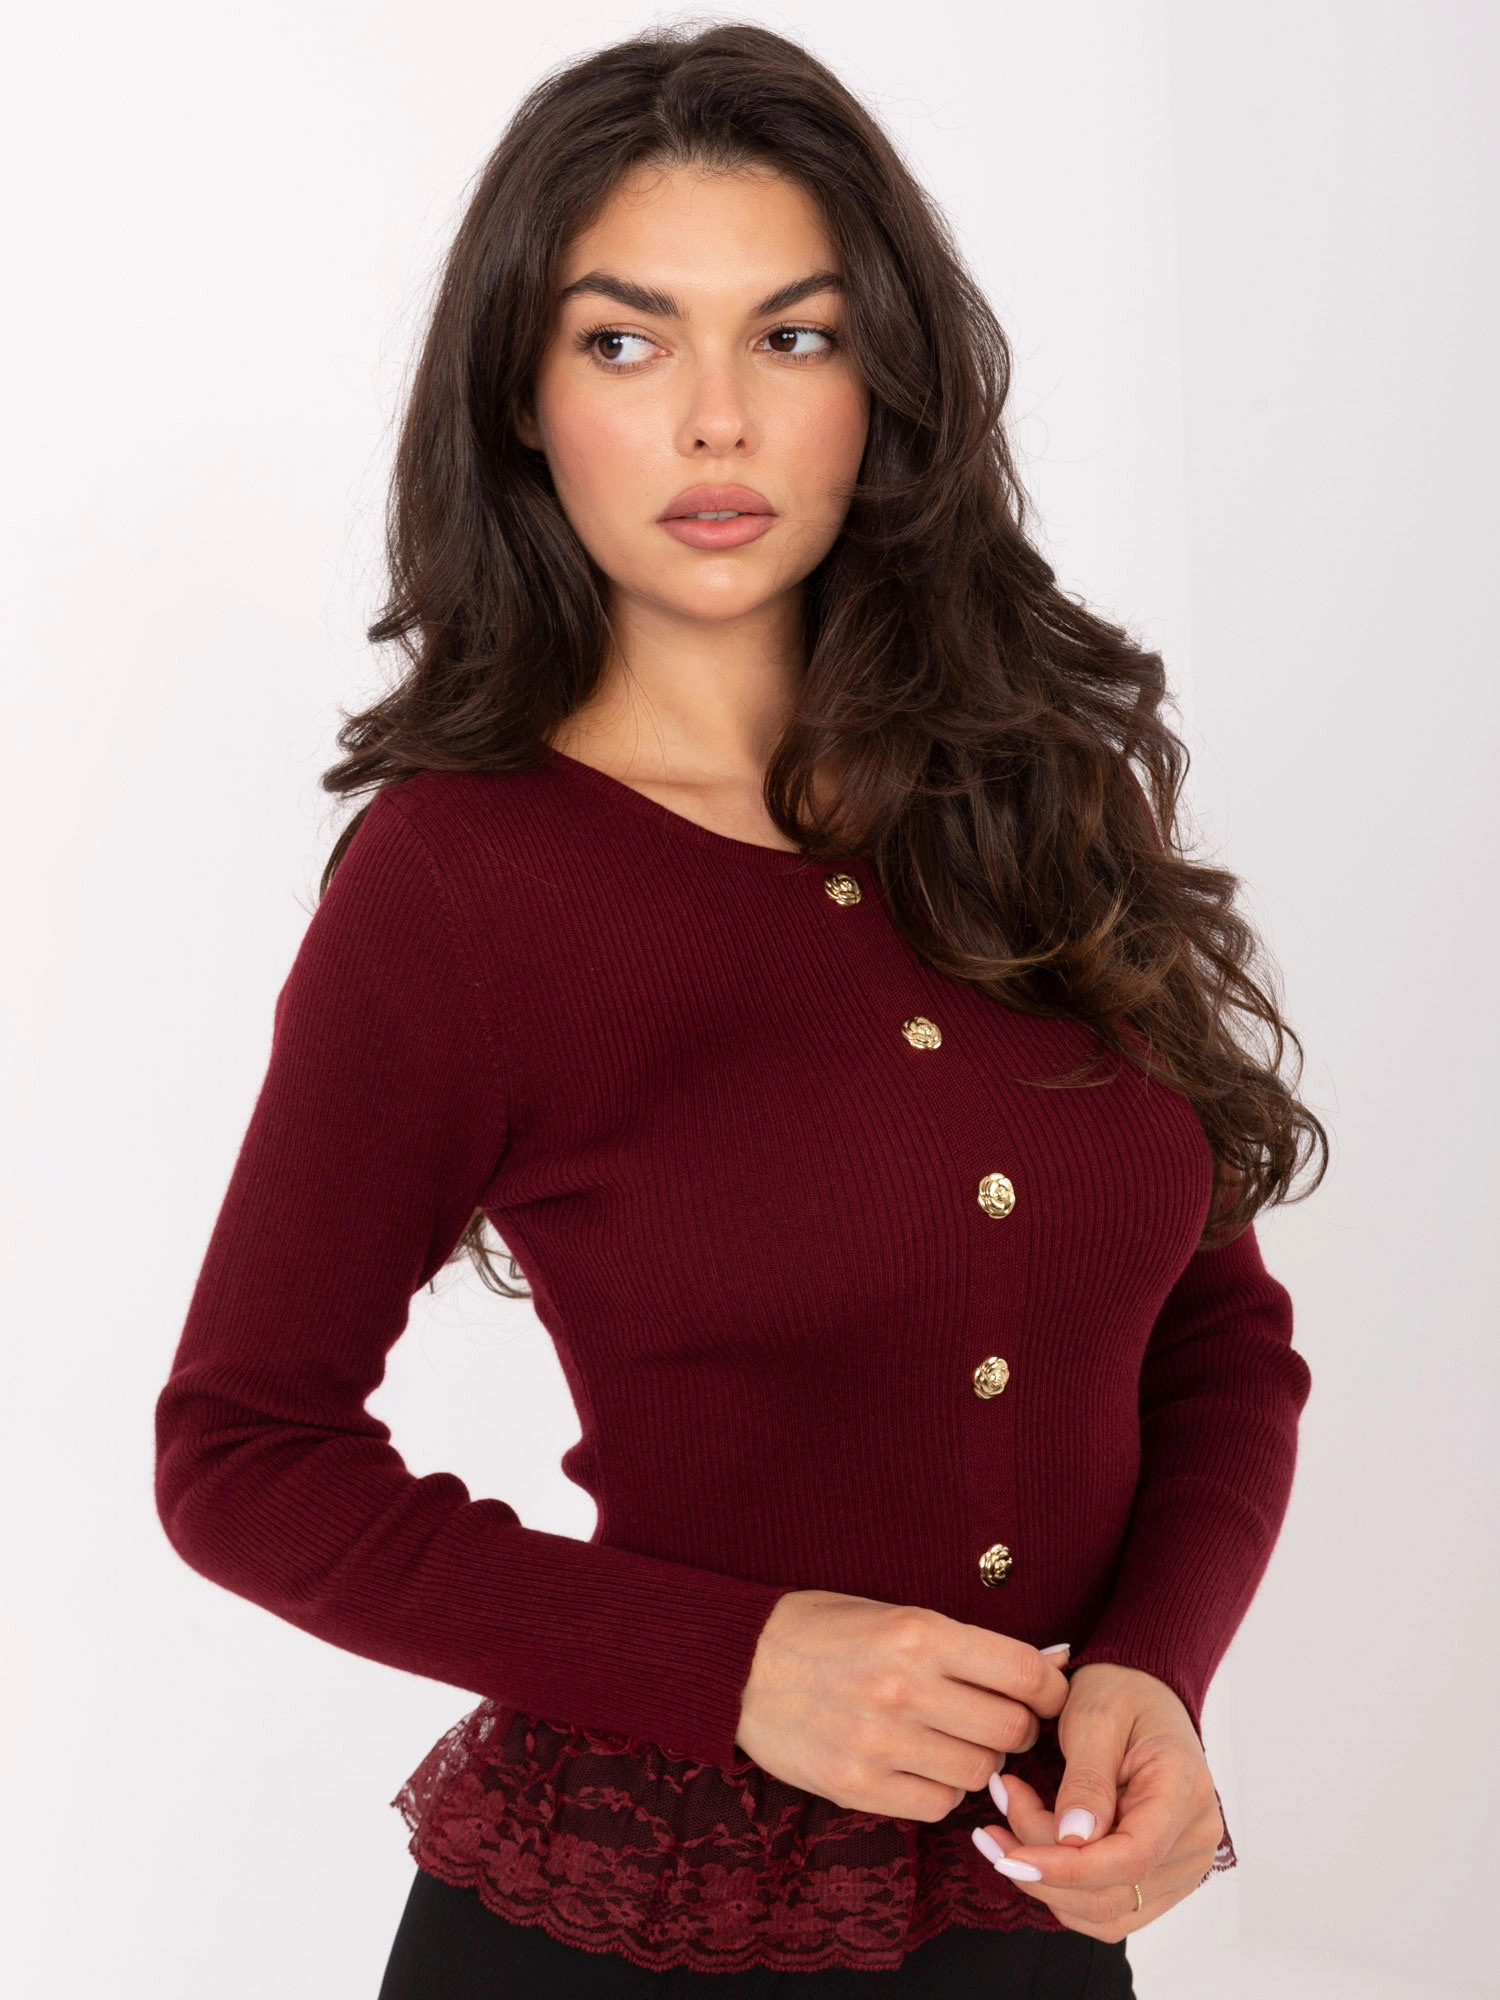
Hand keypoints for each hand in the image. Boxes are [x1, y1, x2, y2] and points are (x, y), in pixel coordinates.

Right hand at [735, 1589, 1070, 1822]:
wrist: (737, 1665)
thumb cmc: (823, 1630)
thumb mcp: (894, 1613)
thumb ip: (967, 1643)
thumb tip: (1051, 1662)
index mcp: (918, 1633)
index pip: (1023, 1672)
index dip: (1050, 1688)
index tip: (1048, 1693)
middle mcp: (904, 1688)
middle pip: (1010, 1728)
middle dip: (1018, 1726)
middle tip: (1002, 1718)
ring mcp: (880, 1743)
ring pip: (979, 1772)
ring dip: (980, 1759)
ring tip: (955, 1739)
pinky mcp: (858, 1787)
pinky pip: (938, 1805)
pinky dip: (942, 1789)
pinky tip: (922, 1764)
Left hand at [971, 1662, 1224, 1941]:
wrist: (1143, 1694)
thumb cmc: (1121, 1693)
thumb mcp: (1096, 1716)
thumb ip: (1086, 1779)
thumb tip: (1073, 1841)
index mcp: (1185, 1791)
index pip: (1132, 1857)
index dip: (1068, 1868)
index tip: (1010, 1855)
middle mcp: (1195, 1839)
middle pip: (1114, 1890)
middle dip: (1043, 1869)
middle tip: (989, 1829)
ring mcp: (1183, 1865)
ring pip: (1106, 1911)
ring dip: (1045, 1884)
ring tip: (999, 1835)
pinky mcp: (1162, 1880)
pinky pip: (1109, 1910)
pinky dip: (1062, 1890)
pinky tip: (1029, 1850)